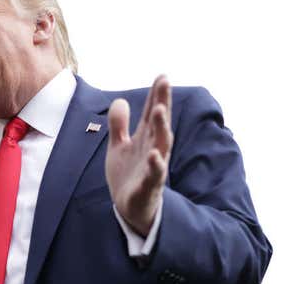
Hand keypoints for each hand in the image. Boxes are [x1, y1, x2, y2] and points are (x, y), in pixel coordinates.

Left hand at [106, 75, 172, 236]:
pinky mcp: (148, 186)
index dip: (157, 95)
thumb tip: (120, 100)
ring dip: (161, 127)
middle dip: (162, 102)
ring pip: (160, 145)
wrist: (129, 209)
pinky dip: (155, 165)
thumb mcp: (119, 146)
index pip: (152, 112)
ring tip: (160, 109)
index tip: (162, 75)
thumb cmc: (128, 174)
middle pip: (159, 123)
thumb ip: (119, 124)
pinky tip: (155, 155)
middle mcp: (153, 148)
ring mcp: (152, 167)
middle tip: (165, 81)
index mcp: (145, 138)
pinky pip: (154, 175)